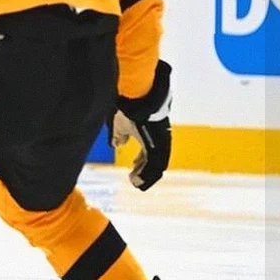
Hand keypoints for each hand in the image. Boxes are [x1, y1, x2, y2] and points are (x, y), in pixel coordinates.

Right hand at [111, 60, 172, 190]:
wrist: (139, 98)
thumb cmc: (130, 108)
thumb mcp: (122, 125)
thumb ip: (120, 135)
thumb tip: (117, 144)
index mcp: (151, 135)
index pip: (148, 155)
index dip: (140, 164)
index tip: (132, 171)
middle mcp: (159, 141)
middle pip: (155, 163)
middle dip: (144, 173)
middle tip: (134, 180)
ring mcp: (161, 143)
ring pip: (156, 166)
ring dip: (145, 175)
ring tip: (135, 182)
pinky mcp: (159, 144)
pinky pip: (155, 165)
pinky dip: (146, 174)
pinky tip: (136, 178)